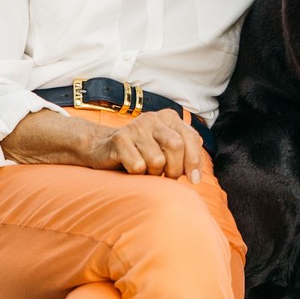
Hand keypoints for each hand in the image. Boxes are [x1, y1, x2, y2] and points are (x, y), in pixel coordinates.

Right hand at [88, 110, 205, 182]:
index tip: (195, 180)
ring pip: (157, 160)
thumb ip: (185, 153)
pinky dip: (137, 174)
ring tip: (146, 169)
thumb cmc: (143, 152)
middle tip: (167, 176)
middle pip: (176, 146)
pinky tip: (130, 167)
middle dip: (175, 169)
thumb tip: (197, 175)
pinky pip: (138, 166)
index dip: (194, 161)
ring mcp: (135, 127)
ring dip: (153, 173)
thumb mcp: (166, 148)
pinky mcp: (119, 140)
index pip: (191, 138)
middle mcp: (153, 118)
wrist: (103, 148)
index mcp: (169, 117)